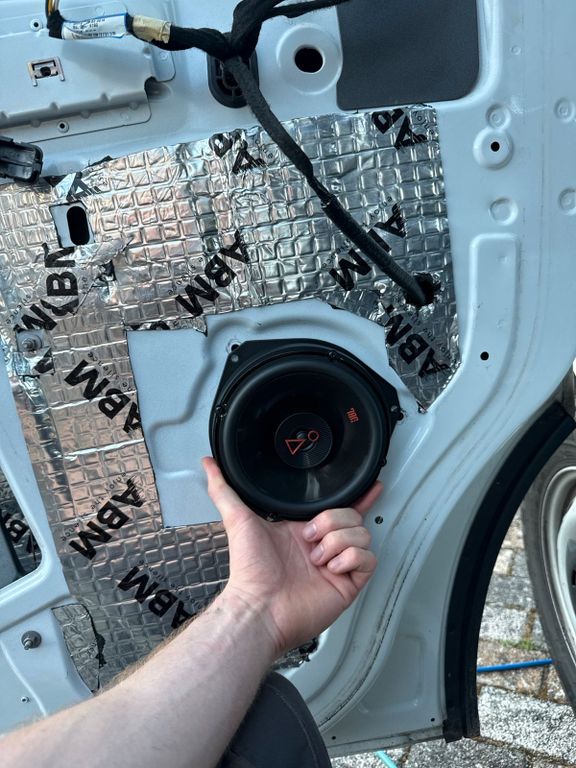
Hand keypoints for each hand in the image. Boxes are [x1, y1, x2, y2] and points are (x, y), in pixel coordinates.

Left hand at [202, 457, 381, 657]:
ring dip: (338, 541)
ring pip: (362, 534)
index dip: (357, 497)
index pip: (338, 507)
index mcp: (304, 530)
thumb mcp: (237, 520)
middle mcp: (323, 545)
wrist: (260, 608)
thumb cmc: (250, 571)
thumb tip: (209, 465)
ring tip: (317, 557)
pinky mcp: (349, 583)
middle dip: (332, 521)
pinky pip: (368, 559)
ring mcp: (337, 564)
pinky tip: (331, 567)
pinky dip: (350, 558)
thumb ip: (224, 490)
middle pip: (353, 515)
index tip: (369, 486)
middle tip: (309, 539)